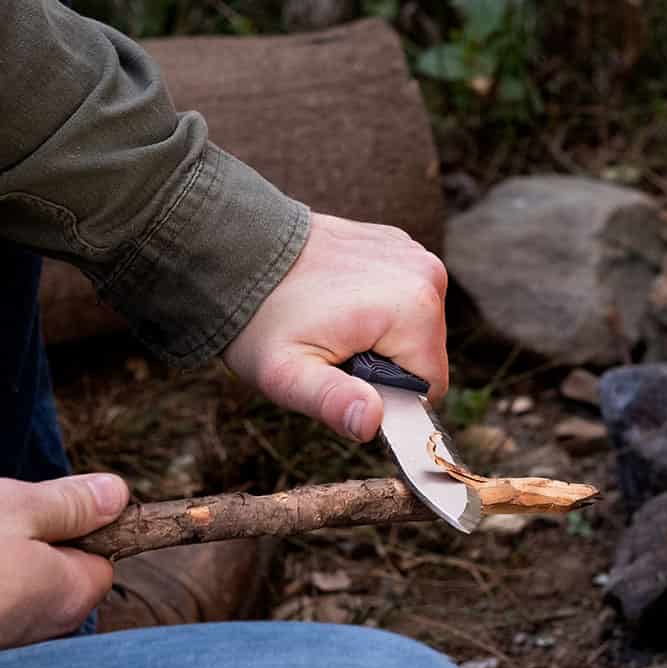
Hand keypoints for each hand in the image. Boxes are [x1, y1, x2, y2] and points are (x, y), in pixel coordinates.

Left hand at [223, 211, 448, 441]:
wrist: (237, 252)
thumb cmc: (261, 318)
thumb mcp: (287, 375)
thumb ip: (331, 402)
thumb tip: (372, 422)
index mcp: (415, 308)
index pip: (429, 387)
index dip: (386, 397)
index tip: (342, 376)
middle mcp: (427, 274)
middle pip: (424, 356)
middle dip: (382, 366)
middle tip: (330, 349)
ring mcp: (414, 253)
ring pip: (415, 329)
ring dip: (378, 338)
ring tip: (331, 322)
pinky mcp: (398, 245)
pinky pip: (402, 298)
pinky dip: (375, 307)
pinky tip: (336, 298)